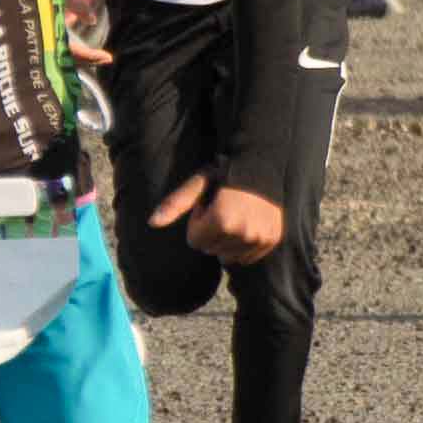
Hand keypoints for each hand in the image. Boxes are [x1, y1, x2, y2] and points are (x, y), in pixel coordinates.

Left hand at [147, 174, 284, 264]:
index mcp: (223, 220)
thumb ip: (175, 204)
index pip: (195, 241)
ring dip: (225, 240)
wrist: (262, 165)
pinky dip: (241, 246)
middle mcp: (243, 233)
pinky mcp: (271, 241)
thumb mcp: (197, 184)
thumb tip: (151, 222)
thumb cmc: (224, 172)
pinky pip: (246, 258)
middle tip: (221, 207)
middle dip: (211, 232)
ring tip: (234, 214)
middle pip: (211, 250)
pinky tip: (246, 223)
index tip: (207, 204)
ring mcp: (260, 238)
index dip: (198, 221)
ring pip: (228, 257)